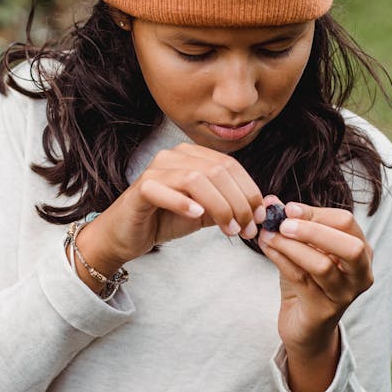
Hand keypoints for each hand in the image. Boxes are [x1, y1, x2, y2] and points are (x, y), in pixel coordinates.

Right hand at [75, 143, 264, 276]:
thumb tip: (264, 206)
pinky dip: (184, 202)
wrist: (127, 235)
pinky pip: (165, 189)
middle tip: (246, 229)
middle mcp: (174, 156)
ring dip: (220, 206)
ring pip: (197, 179)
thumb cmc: (164, 219)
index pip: (230, 166)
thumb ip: (230, 206)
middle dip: (239, 203)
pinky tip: (197, 216)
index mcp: (192, 156)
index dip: (250, 191)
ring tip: (228, 229)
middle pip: (218, 171)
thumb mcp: (205, 213)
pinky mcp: (141, 188)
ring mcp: (156, 169)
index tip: (259, 218)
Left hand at [257, 196, 372, 391]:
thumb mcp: (302, 250)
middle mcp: (360, 274)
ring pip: (322, 265)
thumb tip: (271, 201)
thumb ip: (291, 225)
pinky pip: (301, 280)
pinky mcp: (324, 311)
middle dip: (313, 230)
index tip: (288, 208)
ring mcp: (345, 295)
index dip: (316, 213)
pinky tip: (266, 248)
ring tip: (267, 235)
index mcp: (362, 252)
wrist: (303, 325)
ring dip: (291, 246)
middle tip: (283, 223)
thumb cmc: (307, 281)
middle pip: (349, 246)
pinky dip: (281, 260)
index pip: (346, 223)